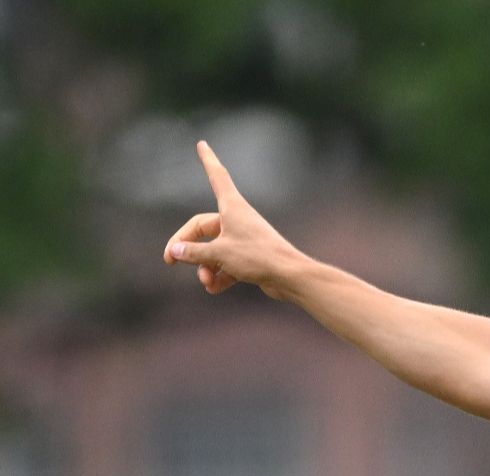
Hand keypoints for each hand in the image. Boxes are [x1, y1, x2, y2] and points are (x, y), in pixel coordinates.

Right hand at [162, 141, 306, 299]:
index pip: (217, 177)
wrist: (290, 277)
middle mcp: (238, 219)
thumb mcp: (219, 254)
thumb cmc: (258, 258)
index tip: (202, 143)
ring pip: (213, 250)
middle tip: (169, 262)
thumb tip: (175, 251)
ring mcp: (244, 238)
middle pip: (202, 229)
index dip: (208, 161)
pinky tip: (215, 289)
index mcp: (232, 207)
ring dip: (205, 267)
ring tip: (207, 282)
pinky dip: (220, 276)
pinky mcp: (250, 257)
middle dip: (187, 248)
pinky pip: (227, 264)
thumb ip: (194, 253)